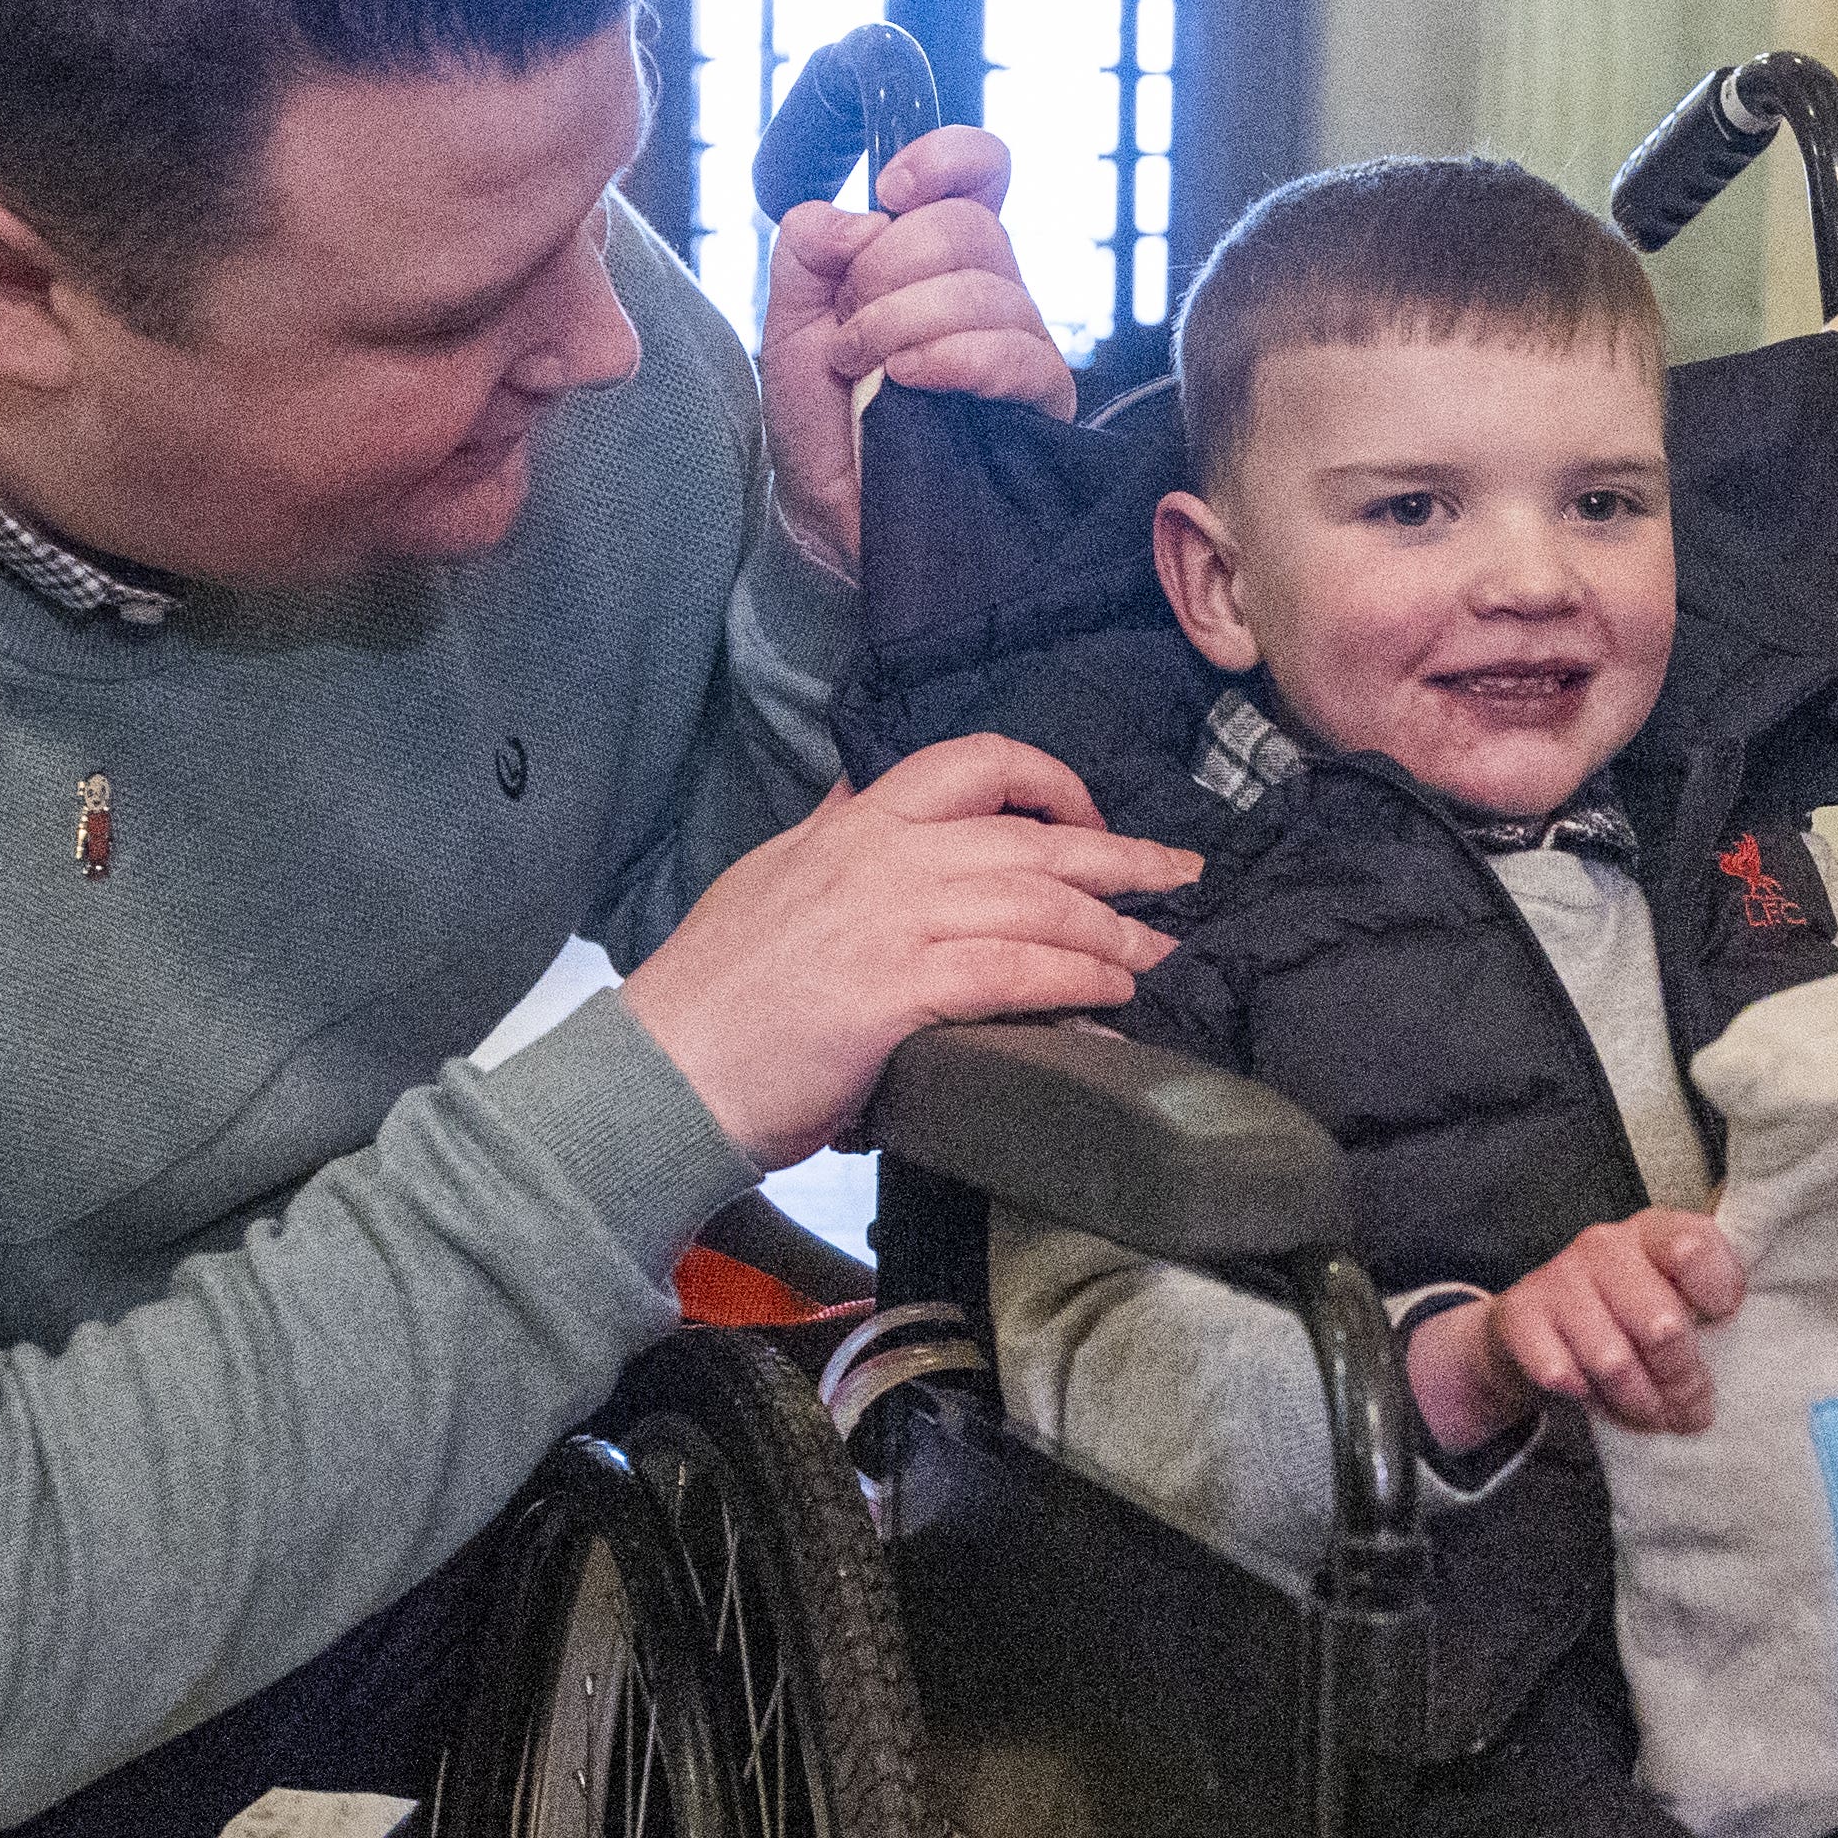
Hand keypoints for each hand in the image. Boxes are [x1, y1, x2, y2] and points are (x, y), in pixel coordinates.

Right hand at [618, 735, 1196, 1170]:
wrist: (658, 1075)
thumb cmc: (716, 999)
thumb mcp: (770, 880)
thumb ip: (832, 841)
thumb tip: (869, 798)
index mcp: (851, 826)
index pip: (970, 762)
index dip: (1049, 781)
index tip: (1090, 815)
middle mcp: (877, 857)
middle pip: (1029, 834)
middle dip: (1118, 854)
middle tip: (1178, 874)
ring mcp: (886, 920)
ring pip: (1035, 900)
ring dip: (1113, 928)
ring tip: (1156, 952)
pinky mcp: (893, 991)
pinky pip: (1014, 970)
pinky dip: (1076, 979)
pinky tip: (1111, 996)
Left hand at [758, 127, 1074, 572]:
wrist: (828, 517)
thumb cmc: (821, 420)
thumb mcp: (789, 320)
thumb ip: (806, 248)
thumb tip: (861, 215)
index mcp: (938, 256)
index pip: (982, 170)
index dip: (946, 158)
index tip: (892, 191)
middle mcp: (991, 289)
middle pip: (972, 226)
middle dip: (889, 269)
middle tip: (849, 327)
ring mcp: (1021, 343)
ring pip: (986, 289)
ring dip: (902, 323)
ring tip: (865, 368)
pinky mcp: (1041, 403)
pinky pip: (1015, 354)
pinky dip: (951, 358)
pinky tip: (910, 382)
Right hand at [1408, 1209, 1747, 1450]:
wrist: (1530, 1326)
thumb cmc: (1623, 1312)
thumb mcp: (1669, 1294)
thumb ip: (1707, 1305)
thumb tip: (1763, 1346)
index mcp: (1654, 1231)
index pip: (1694, 1247)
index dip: (1718, 1292)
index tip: (1724, 1323)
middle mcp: (1605, 1245)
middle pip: (1661, 1324)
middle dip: (1683, 1382)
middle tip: (1693, 1412)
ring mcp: (1559, 1277)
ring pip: (1613, 1361)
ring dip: (1640, 1402)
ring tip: (1654, 1417)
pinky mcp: (1520, 1315)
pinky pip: (1562, 1374)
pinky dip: (1585, 1397)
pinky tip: (1596, 1398)